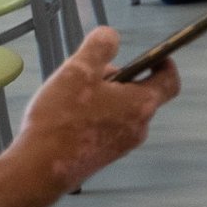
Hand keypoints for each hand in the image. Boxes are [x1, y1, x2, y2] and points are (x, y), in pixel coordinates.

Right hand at [15, 27, 177, 195]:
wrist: (37, 172)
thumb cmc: (61, 120)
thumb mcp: (79, 70)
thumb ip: (99, 47)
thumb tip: (111, 35)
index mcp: (142, 104)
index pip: (170, 80)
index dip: (164, 64)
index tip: (152, 56)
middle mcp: (139, 127)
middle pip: (141, 94)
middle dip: (121, 79)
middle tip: (92, 75)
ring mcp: (122, 146)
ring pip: (121, 111)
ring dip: (104, 99)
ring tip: (72, 97)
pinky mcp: (102, 158)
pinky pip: (107, 129)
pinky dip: (95, 118)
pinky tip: (66, 118)